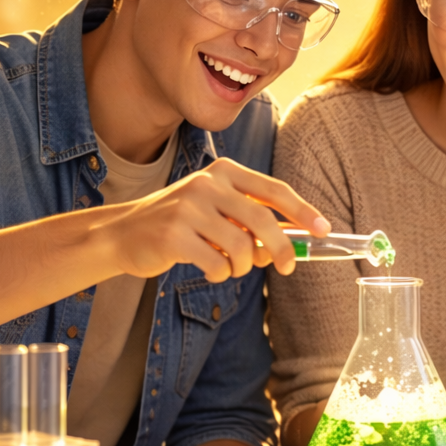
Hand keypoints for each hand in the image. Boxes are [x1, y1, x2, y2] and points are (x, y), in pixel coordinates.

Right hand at [96, 157, 329, 281]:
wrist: (122, 233)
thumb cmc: (178, 223)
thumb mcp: (215, 208)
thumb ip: (249, 218)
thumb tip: (293, 242)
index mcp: (223, 171)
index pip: (274, 189)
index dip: (302, 210)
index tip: (322, 229)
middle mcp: (207, 184)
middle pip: (262, 219)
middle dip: (282, 248)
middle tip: (288, 268)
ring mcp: (188, 208)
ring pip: (241, 246)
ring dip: (245, 266)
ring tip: (233, 268)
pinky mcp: (173, 235)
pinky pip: (217, 264)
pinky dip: (222, 274)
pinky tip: (211, 270)